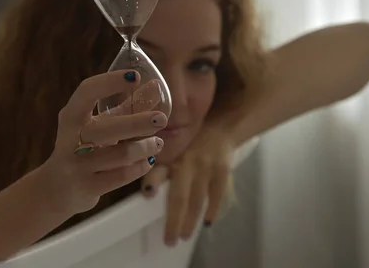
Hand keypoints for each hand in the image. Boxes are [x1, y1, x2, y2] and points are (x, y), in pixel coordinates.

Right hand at [44, 70, 167, 214]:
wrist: (56, 190)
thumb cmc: (83, 148)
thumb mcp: (99, 125)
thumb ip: (127, 107)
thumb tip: (156, 86)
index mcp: (71, 117)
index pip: (87, 92)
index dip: (110, 81)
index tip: (134, 76)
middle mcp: (70, 139)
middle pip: (107, 127)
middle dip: (138, 122)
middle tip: (162, 118)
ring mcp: (77, 166)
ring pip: (120, 155)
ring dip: (144, 147)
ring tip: (158, 142)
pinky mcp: (87, 187)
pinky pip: (121, 176)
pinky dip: (139, 167)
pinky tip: (148, 161)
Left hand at [141, 128, 233, 245]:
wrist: (220, 127)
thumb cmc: (188, 143)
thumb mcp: (172, 150)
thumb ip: (158, 169)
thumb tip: (146, 193)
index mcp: (170, 157)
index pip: (158, 170)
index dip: (152, 181)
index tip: (148, 194)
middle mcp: (186, 161)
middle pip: (179, 196)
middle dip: (174, 220)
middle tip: (169, 240)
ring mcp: (206, 166)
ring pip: (197, 199)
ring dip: (191, 220)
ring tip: (185, 236)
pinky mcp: (223, 169)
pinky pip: (217, 194)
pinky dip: (213, 209)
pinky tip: (208, 223)